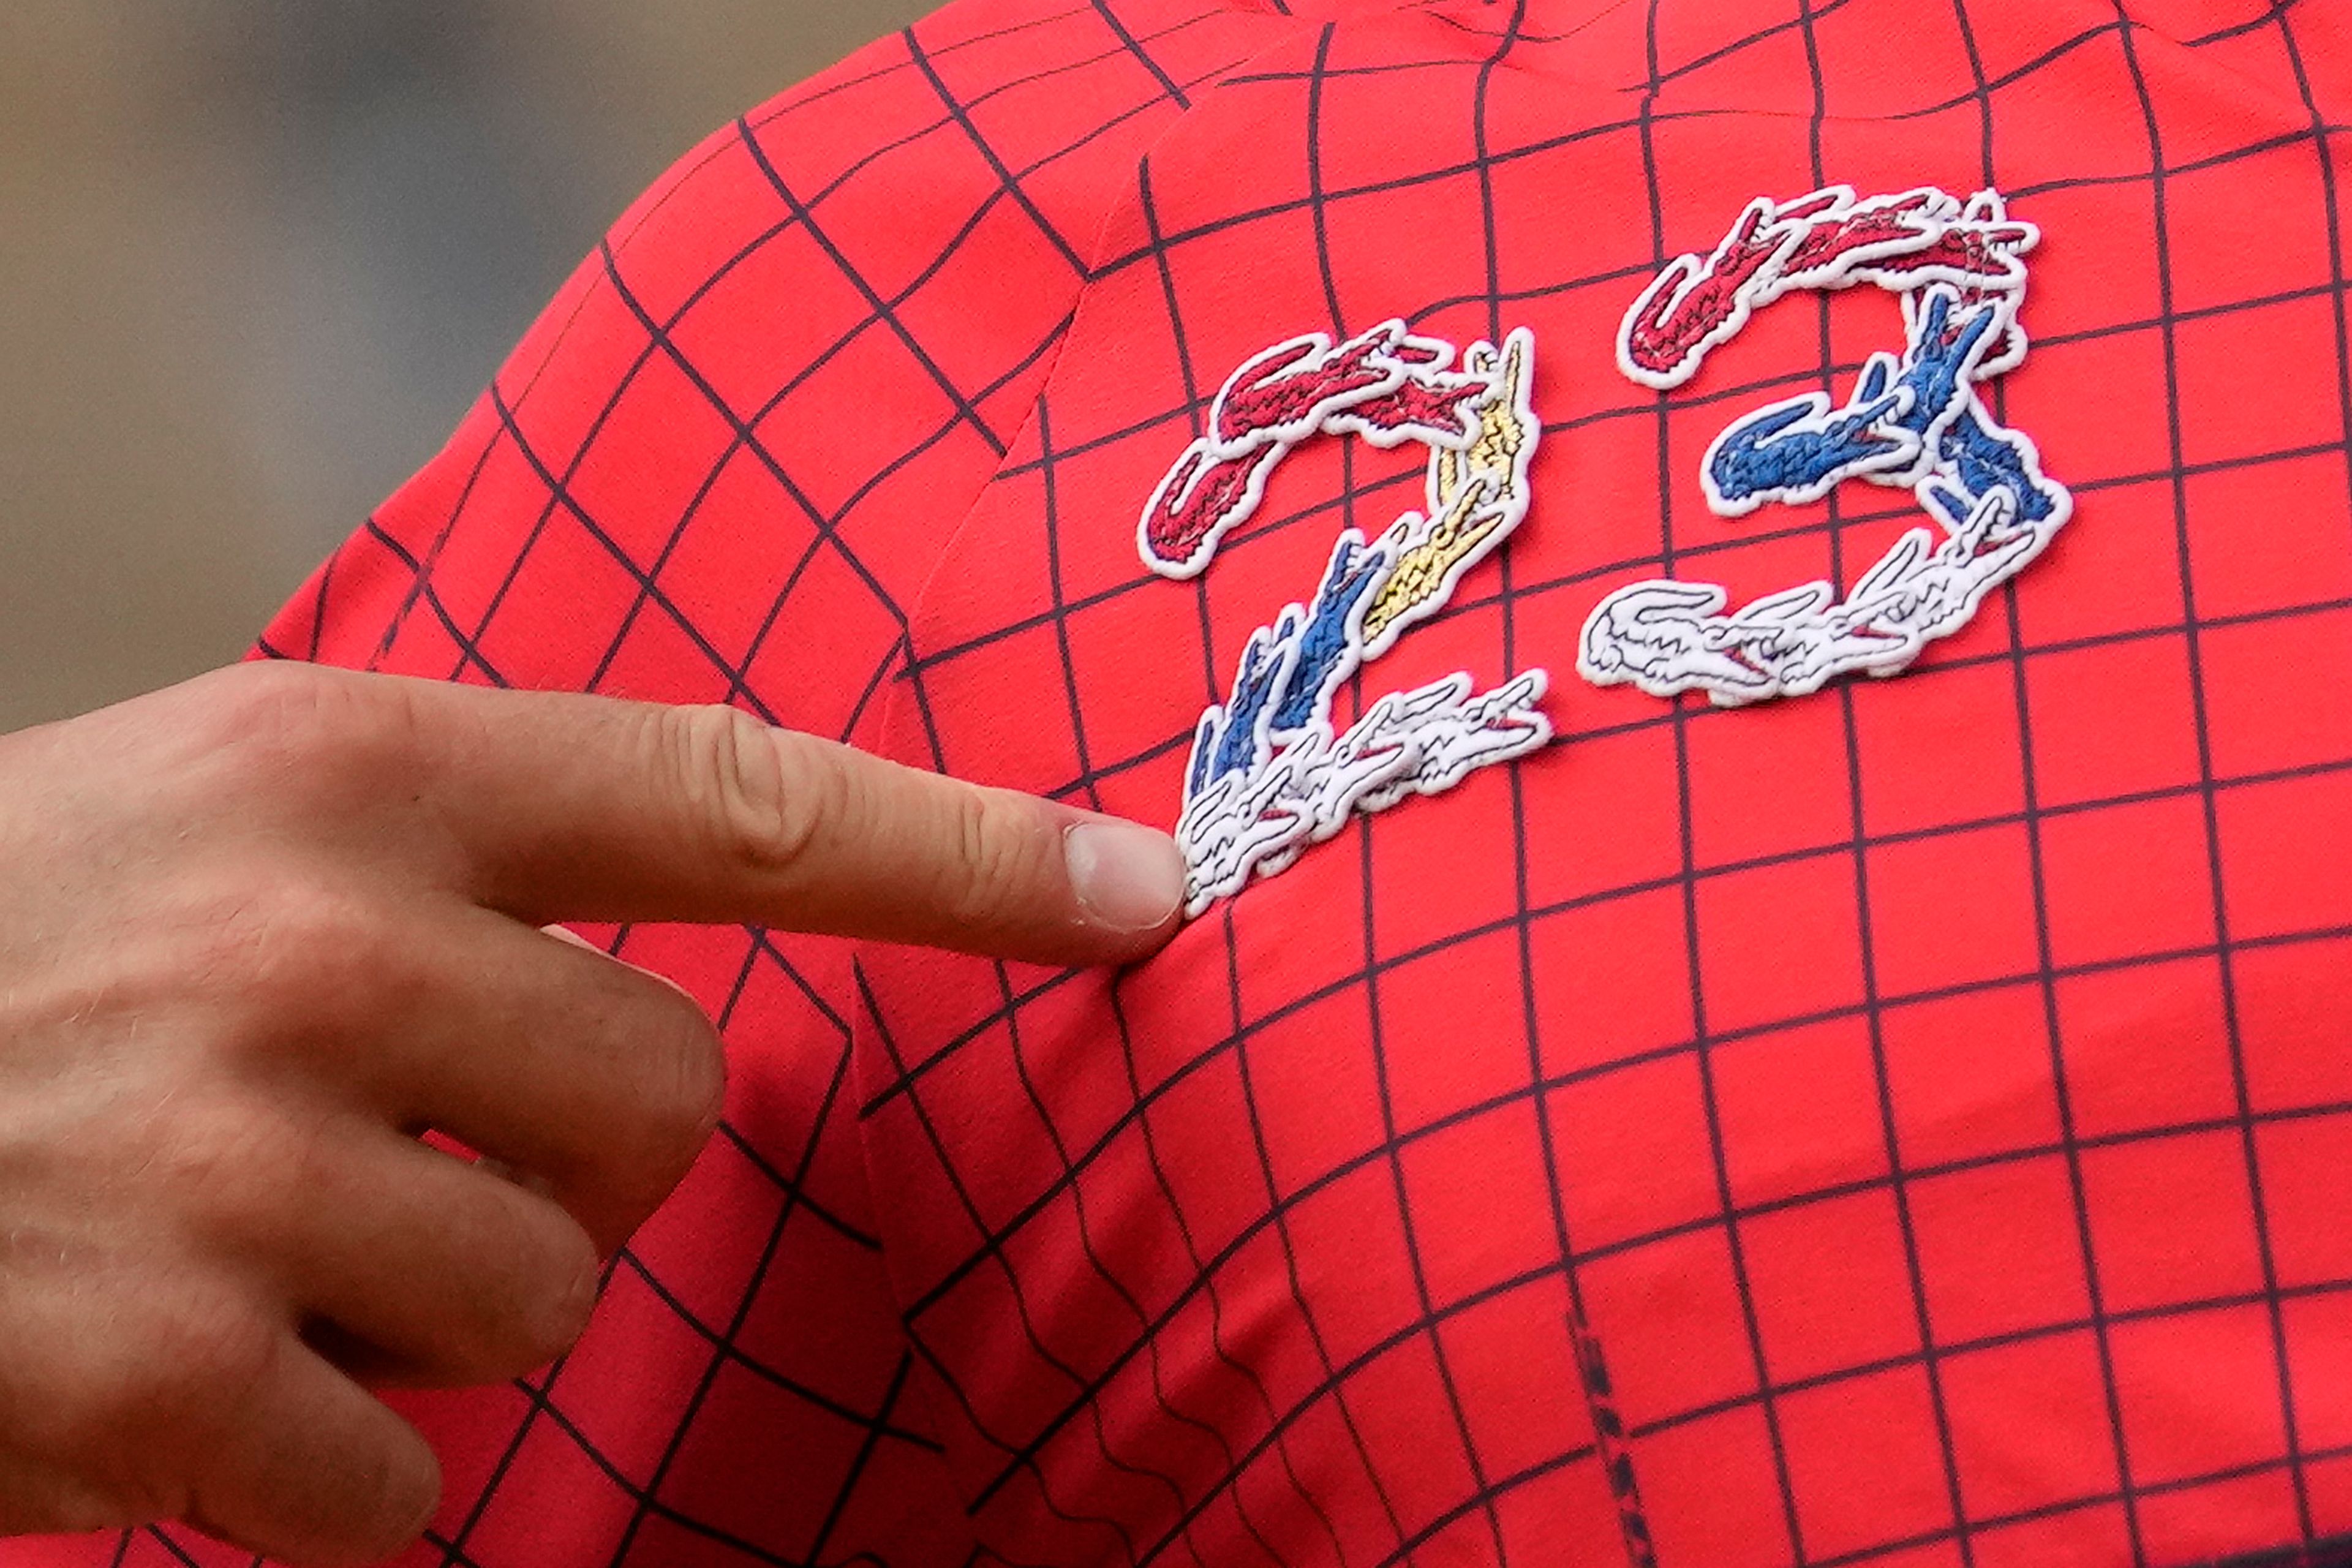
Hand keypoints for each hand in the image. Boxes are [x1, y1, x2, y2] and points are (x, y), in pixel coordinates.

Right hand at [0, 662, 1182, 1562]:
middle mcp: (311, 936)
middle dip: (569, 1162)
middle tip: (370, 1142)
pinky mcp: (152, 1374)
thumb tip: (693, 990)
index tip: (1144, 887)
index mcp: (345, 763)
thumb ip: (457, 866)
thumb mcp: (217, 817)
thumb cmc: (4, 958)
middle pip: (671, 1108)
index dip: (967, 850)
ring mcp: (229, 1154)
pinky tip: (175, 1378)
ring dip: (433, 1315)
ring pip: (551, 1300)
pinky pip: (410, 1483)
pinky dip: (326, 1473)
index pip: (737, 795)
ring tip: (239, 1245)